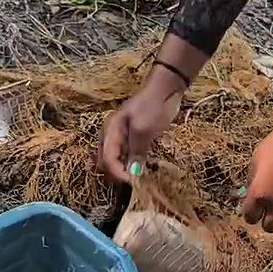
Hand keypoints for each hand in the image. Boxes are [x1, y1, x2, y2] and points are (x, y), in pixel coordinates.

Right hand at [99, 67, 184, 182]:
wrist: (165, 89)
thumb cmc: (153, 106)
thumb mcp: (143, 128)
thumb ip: (136, 150)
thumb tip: (133, 173)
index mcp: (111, 131)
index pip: (107, 158)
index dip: (118, 172)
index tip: (133, 182)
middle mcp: (112, 135)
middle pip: (107, 161)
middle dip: (118, 173)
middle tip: (135, 181)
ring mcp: (123, 136)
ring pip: (117, 160)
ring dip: (126, 169)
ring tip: (140, 177)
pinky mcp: (134, 137)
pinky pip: (129, 155)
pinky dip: (134, 163)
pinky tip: (146, 166)